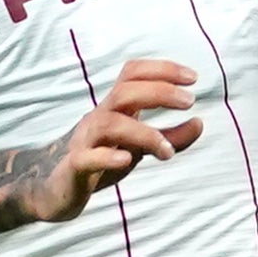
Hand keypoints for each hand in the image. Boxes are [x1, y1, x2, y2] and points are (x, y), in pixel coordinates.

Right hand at [14, 58, 202, 219]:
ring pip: (110, 124)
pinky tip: (128, 160)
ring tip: (168, 150)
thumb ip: (170, 137)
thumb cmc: (101, 159)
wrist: (57, 187)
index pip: (133, 74)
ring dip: (144, 133)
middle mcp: (99, 118)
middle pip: (124, 92)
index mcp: (114, 108)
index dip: (162, 69)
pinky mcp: (75, 167)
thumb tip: (200, 122)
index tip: (193, 78)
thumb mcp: (139, 147)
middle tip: (189, 102)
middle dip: (159, 92)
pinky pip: (88, 157)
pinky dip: (108, 156)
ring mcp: (85, 141)